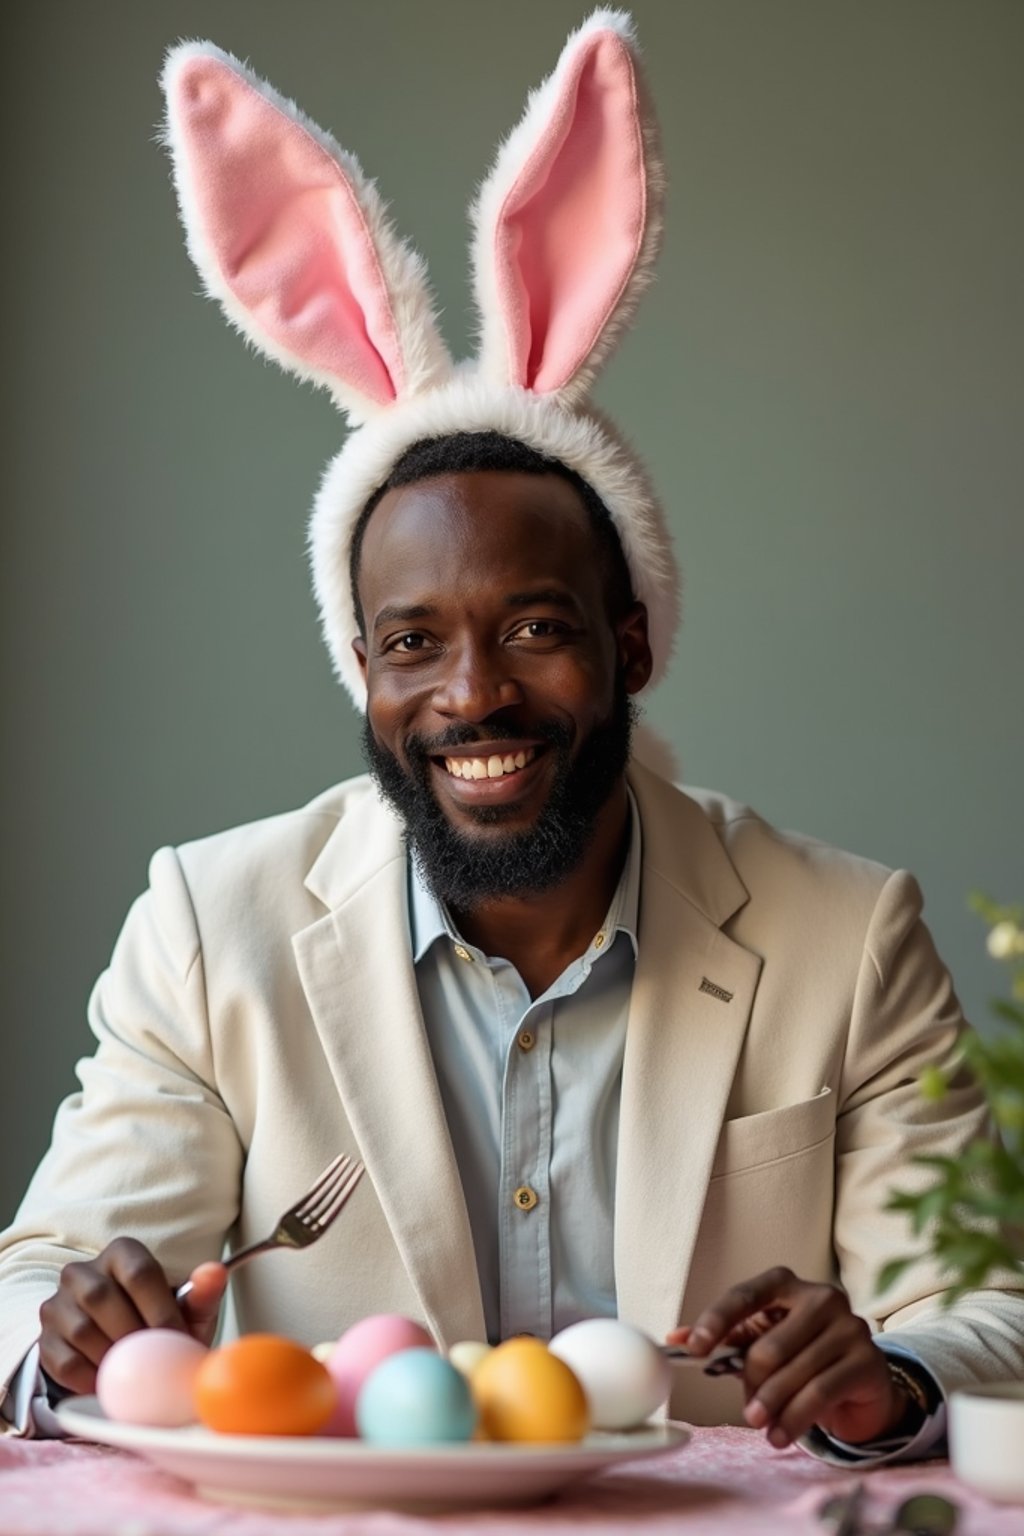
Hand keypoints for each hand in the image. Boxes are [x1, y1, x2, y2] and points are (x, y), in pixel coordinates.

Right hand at [38, 1240, 227, 1394]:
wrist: (124, 1352)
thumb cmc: (159, 1323)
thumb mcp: (187, 1309)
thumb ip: (203, 1292)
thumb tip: (214, 1271)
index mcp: (121, 1253)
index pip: (138, 1271)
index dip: (160, 1308)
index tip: (176, 1337)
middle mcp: (82, 1272)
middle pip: (103, 1297)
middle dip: (133, 1334)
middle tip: (154, 1358)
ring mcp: (58, 1305)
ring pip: (81, 1330)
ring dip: (112, 1357)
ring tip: (134, 1371)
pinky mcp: (45, 1340)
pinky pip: (64, 1362)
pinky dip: (91, 1379)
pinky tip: (110, 1383)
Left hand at [667, 1266, 907, 1448]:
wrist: (861, 1380)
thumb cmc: (802, 1354)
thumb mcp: (762, 1340)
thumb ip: (724, 1338)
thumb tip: (674, 1339)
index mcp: (786, 1284)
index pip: (745, 1295)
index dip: (716, 1321)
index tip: (694, 1349)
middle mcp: (820, 1297)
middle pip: (768, 1346)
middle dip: (752, 1384)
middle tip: (748, 1412)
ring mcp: (848, 1326)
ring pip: (794, 1373)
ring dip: (771, 1407)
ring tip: (761, 1427)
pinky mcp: (867, 1359)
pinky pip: (820, 1393)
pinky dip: (794, 1419)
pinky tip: (781, 1435)